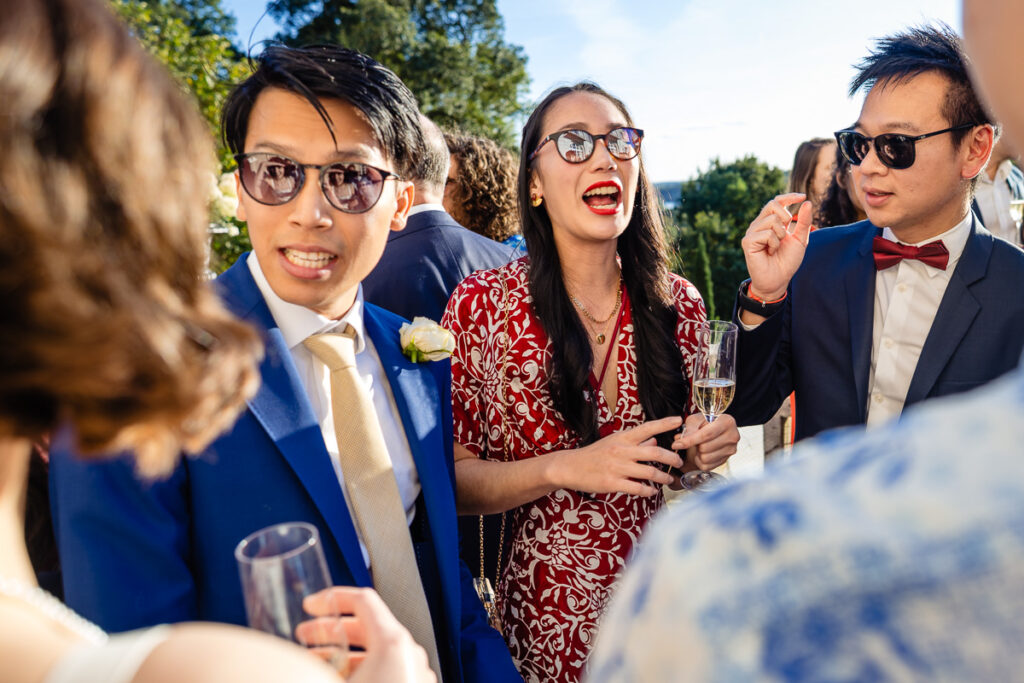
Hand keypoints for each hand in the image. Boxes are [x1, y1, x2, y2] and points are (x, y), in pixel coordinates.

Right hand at [298, 587, 434, 682]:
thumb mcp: (331, 680)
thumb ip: (310, 666)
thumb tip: (288, 663)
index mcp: (393, 643)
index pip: (363, 600)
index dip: (331, 598)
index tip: (310, 605)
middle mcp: (411, 654)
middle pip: (370, 625)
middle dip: (333, 627)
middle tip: (306, 633)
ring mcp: (416, 673)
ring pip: (378, 650)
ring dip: (345, 651)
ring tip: (317, 660)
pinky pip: (388, 669)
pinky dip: (364, 667)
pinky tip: (341, 676)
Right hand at [551, 416, 684, 496]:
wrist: (571, 467)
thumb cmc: (594, 454)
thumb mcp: (614, 442)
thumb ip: (635, 441)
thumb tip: (654, 439)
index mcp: (622, 438)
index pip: (647, 428)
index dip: (664, 424)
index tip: (679, 420)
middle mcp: (621, 450)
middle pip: (654, 452)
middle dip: (671, 457)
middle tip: (679, 461)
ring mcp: (617, 467)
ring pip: (649, 472)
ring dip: (663, 477)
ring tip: (669, 479)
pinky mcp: (612, 483)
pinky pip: (637, 488)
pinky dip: (648, 490)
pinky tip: (652, 491)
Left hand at [672, 413, 739, 471]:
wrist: (716, 428)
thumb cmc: (706, 422)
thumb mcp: (696, 419)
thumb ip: (689, 429)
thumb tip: (682, 440)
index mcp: (726, 422)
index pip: (706, 435)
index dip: (689, 440)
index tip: (677, 444)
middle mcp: (732, 436)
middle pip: (705, 448)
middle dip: (695, 445)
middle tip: (695, 440)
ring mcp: (731, 449)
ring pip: (705, 459)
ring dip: (698, 454)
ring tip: (700, 445)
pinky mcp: (726, 460)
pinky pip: (707, 466)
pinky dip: (701, 461)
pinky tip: (703, 452)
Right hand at [741, 193, 813, 299]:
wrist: (778, 280)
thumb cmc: (787, 261)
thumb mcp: (800, 239)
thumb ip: (804, 222)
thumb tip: (807, 202)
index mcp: (770, 222)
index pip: (776, 201)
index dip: (789, 197)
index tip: (802, 196)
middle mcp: (759, 224)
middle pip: (772, 205)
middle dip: (785, 217)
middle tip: (785, 235)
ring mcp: (752, 232)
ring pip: (772, 220)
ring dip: (781, 236)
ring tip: (776, 248)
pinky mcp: (747, 241)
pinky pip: (767, 233)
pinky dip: (774, 244)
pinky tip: (770, 252)